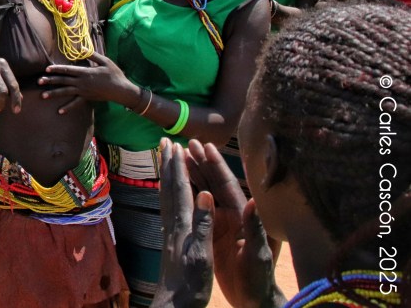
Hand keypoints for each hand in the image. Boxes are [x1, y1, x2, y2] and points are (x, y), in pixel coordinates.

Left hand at [38, 52, 137, 113]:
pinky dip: (68, 108)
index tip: (46, 69)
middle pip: (63, 81)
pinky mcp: (87, 98)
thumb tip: (82, 48)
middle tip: (38, 81)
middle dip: (50, 81)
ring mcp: (83, 91)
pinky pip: (75, 103)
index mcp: (85, 72)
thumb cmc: (114, 74)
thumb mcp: (105, 61)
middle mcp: (82, 82)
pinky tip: (59, 111)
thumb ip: (92, 55)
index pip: (67, 70)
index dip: (56, 69)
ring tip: (43, 96)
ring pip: (66, 92)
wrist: (121, 90)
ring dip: (54, 94)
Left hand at [151, 138, 213, 307]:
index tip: (175, 144)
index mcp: (183, 225)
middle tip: (163, 142)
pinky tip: (169, 194)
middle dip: (168, 164)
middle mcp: (173, 225)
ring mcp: (170, 233)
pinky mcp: (170, 242)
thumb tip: (207, 194)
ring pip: (167, 197)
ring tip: (164, 159)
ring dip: (166, 175)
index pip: (180, 189)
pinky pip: (168, 209)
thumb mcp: (203, 255)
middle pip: (169, 188)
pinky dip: (169, 194)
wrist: (175, 305)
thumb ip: (204, 224)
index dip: (178, 166)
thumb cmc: (192, 285)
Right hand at [184, 141, 280, 307]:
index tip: (204, 146)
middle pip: (214, 182)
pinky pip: (197, 206)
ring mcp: (221, 221)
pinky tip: (177, 183)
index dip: (216, 164)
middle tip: (187, 143)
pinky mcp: (212, 231)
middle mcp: (232, 213)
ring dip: (193, 173)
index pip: (227, 184)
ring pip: (204, 191)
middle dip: (201, 162)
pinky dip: (188, 192)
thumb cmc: (260, 277)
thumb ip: (255, 226)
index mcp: (243, 214)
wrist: (254, 298)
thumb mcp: (259, 253)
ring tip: (178, 156)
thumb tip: (253, 200)